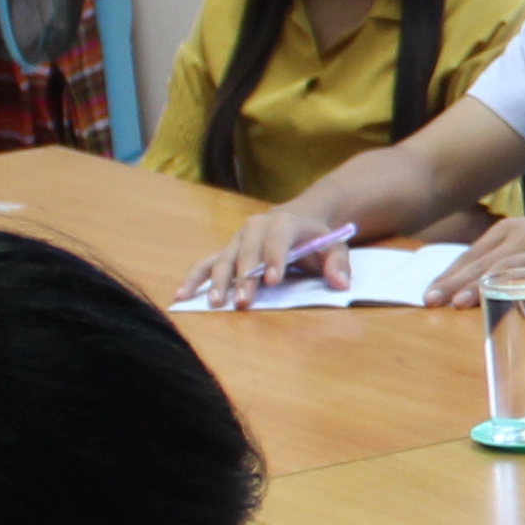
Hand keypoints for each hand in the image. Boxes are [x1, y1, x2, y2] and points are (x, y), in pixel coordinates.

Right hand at [185, 203, 342, 308]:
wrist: (296, 220)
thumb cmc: (315, 239)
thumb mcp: (335, 246)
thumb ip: (339, 264)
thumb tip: (341, 283)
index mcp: (284, 222)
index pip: (278, 238)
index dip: (275, 258)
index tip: (273, 280)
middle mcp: (255, 227)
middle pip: (247, 252)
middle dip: (245, 277)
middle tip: (243, 302)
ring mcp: (237, 240)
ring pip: (224, 259)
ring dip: (218, 282)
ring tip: (215, 304)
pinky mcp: (224, 252)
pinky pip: (205, 264)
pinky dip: (194, 279)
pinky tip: (183, 296)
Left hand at [432, 213, 524, 305]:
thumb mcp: (524, 242)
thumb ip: (498, 258)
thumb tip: (463, 284)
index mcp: (507, 230)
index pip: (471, 254)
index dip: (449, 275)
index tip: (429, 293)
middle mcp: (522, 237)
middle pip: (483, 263)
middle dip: (455, 283)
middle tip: (433, 300)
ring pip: (505, 270)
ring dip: (480, 287)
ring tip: (459, 303)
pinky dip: (520, 292)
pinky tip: (505, 302)